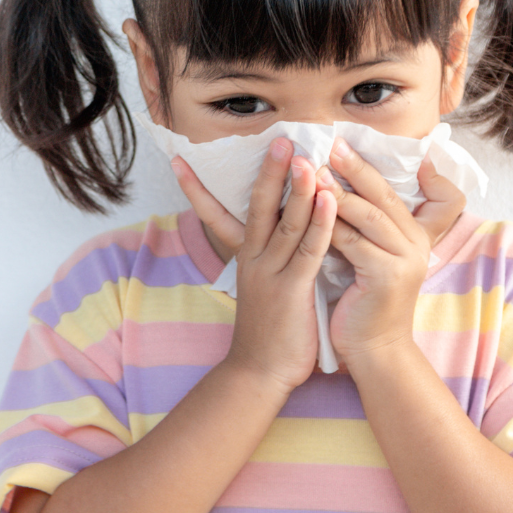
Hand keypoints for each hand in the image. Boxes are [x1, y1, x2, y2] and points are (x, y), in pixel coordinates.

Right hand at [171, 139, 336, 393]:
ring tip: (306, 157)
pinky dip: (321, 222)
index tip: (182, 159)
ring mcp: (271, 273)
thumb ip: (267, 259)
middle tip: (278, 138)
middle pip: (259, 206)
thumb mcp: (260, 288)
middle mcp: (253, 259)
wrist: (258, 373)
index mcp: (245, 257)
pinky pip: (309, 249)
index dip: (200, 187)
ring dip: (298, 188)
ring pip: (286, 222)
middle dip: (269, 171)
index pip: (219, 212)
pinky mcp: (292, 289)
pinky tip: (330, 199)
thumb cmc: (266, 331)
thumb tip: (276, 233)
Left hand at [319, 139, 464, 367]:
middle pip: (382, 195)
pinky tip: (312, 207)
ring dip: (339, 190)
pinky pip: (354, 242)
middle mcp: (414, 244)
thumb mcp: (367, 257)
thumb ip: (360, 228)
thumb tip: (332, 191)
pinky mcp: (388, 277)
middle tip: (329, 144)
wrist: (373, 351)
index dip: (367, 167)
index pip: (389, 191)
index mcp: (411, 235)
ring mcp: (404, 260)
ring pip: (368, 215)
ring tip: (315, 169)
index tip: (343, 142)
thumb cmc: (362, 302)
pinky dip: (331, 224)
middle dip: (355, 167)